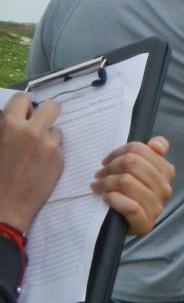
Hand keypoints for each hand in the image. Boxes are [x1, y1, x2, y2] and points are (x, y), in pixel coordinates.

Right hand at [0, 94, 63, 231]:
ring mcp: (48, 145)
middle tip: (39, 123)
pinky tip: (39, 164)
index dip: (23, 106)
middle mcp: (32, 131)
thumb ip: (6, 126)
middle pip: (52, 106)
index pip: (23, 98)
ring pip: (56, 129)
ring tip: (35, 151)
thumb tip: (16, 115)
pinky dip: (51, 152)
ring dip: (48, 135)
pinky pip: (59, 147)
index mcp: (9, 125)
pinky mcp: (59, 159)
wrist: (5, 203)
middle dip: (47, 112)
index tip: (23, 114)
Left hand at [92, 136, 174, 235]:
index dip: (118, 152)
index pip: (140, 150)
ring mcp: (157, 206)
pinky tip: (106, 197)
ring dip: (106, 182)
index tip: (107, 160)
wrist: (125, 222)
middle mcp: (165, 188)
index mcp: (166, 171)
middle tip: (100, 174)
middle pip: (131, 163)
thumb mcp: (141, 169)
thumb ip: (151, 152)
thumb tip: (156, 145)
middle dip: (110, 167)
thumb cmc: (131, 192)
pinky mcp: (146, 223)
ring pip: (126, 182)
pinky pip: (129, 206)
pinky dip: (113, 199)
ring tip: (98, 185)